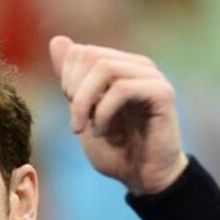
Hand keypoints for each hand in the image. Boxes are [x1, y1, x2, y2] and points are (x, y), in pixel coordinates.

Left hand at [48, 36, 187, 195]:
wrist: (143, 178)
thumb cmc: (116, 149)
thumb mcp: (83, 112)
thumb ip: (71, 80)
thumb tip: (57, 40)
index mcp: (120, 66)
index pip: (81, 51)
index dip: (66, 80)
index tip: (71, 110)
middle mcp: (137, 65)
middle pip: (90, 55)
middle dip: (74, 91)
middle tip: (77, 123)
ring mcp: (151, 77)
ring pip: (105, 68)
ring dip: (85, 102)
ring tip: (86, 129)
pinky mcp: (162, 93)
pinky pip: (122, 88)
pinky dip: (104, 113)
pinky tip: (103, 134)